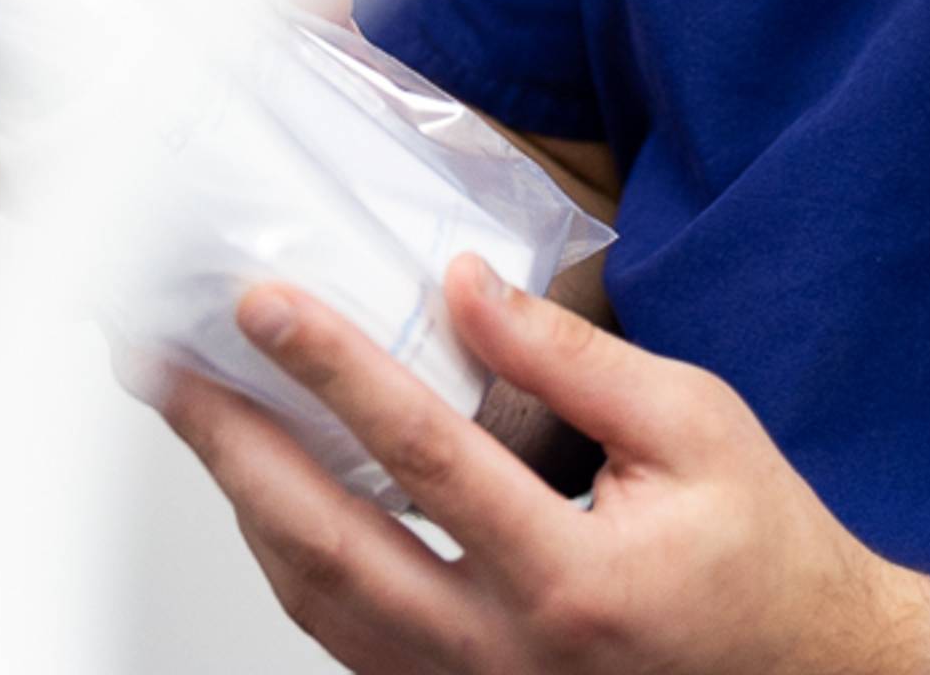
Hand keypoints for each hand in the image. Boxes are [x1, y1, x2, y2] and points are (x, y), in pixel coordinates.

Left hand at [157, 253, 929, 674]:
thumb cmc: (766, 559)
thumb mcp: (700, 428)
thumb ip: (574, 361)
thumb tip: (465, 292)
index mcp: (570, 579)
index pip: (420, 456)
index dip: (330, 370)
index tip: (263, 304)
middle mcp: (505, 656)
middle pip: (324, 544)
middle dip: (228, 444)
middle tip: (163, 366)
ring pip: (316, 605)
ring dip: (242, 504)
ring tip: (194, 416)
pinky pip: (345, 641)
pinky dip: (290, 565)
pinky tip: (263, 501)